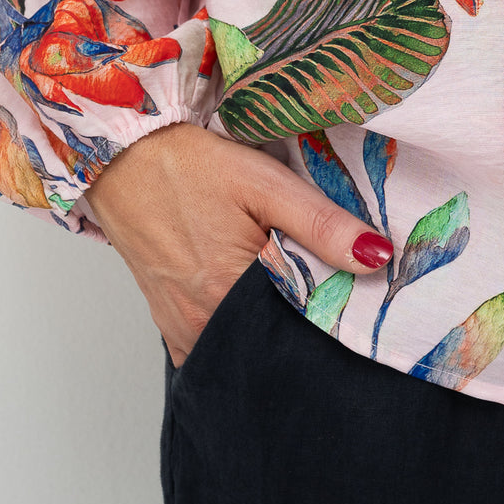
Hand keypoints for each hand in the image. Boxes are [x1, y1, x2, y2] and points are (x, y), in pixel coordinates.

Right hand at [85, 122, 393, 366]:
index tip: (351, 290)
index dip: (333, 311)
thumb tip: (379, 258)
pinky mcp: (170, 325)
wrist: (124, 157)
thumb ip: (322, 224)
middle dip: (303, 324)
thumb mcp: (264, 183)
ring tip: (283, 286)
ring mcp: (183, 330)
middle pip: (273, 344)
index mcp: (229, 294)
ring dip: (269, 326)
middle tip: (317, 284)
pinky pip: (215, 345)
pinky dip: (238, 331)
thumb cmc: (190, 165)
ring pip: (244, 347)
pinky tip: (251, 300)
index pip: (304, 329)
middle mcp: (203, 325)